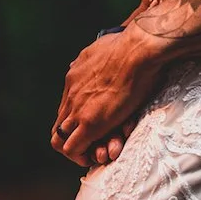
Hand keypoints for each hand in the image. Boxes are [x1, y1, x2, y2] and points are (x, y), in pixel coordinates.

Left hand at [52, 27, 167, 167]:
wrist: (139, 49)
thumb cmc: (134, 44)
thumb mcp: (108, 43)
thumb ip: (101, 53)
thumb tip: (103, 47)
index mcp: (75, 75)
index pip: (68, 104)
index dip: (80, 118)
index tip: (100, 123)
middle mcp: (70, 93)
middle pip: (61, 124)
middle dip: (78, 138)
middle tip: (97, 144)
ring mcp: (77, 108)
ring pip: (62, 139)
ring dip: (80, 149)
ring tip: (98, 153)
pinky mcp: (89, 122)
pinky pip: (72, 148)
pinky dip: (81, 156)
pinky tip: (97, 156)